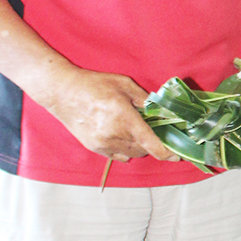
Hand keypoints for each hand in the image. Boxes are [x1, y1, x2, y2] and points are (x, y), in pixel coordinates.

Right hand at [39, 66, 177, 162]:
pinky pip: (117, 155)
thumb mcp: (124, 85)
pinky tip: (123, 135)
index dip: (167, 152)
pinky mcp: (94, 147)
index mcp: (125, 119)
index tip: (177, 155)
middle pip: (143, 150)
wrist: (63, 92)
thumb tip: (160, 109)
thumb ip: (145, 99)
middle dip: (153, 143)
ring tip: (136, 129)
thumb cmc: (94, 85)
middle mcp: (114, 135)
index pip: (151, 144)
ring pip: (131, 154)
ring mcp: (103, 144)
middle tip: (155, 130)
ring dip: (139, 146)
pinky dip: (125, 149)